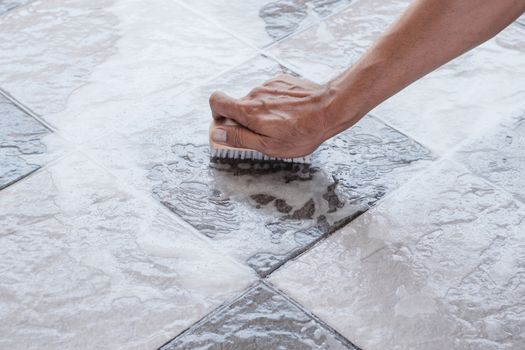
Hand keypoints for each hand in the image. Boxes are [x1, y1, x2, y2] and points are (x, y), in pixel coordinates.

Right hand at [209, 74, 342, 157]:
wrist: (330, 108)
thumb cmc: (302, 132)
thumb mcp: (269, 145)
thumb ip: (240, 138)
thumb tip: (217, 134)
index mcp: (249, 111)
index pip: (216, 101)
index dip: (216, 113)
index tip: (226, 124)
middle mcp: (255, 94)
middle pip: (238, 104)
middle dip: (246, 119)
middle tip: (266, 132)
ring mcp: (269, 85)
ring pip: (256, 100)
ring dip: (262, 112)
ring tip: (283, 123)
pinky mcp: (281, 80)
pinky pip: (270, 93)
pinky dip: (274, 103)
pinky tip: (290, 112)